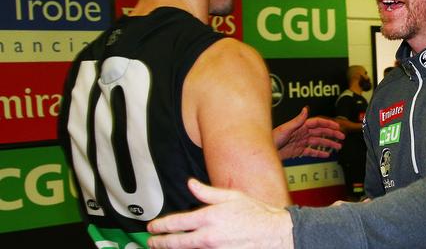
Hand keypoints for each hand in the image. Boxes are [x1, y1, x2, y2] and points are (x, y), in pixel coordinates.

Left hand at [147, 179, 293, 248]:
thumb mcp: (231, 196)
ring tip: (166, 247)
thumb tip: (191, 185)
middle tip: (152, 242)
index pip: (177, 223)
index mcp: (209, 217)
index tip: (153, 227)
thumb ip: (208, 192)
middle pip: (176, 242)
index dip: (161, 226)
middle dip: (160, 242)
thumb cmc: (255, 213)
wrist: (273, 234)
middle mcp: (208, 236)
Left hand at [273, 106, 344, 159]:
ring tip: (338, 147)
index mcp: (300, 126)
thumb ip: (297, 120)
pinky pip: (311, 151)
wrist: (266, 151)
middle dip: (332, 133)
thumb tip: (306, 109)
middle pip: (320, 132)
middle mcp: (302, 133)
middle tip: (342, 136)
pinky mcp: (298, 151)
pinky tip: (326, 155)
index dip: (328, 123)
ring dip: (328, 143)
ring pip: (318, 142)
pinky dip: (319, 153)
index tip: (337, 126)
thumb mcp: (285, 128)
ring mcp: (301, 142)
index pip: (317, 123)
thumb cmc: (272, 138)